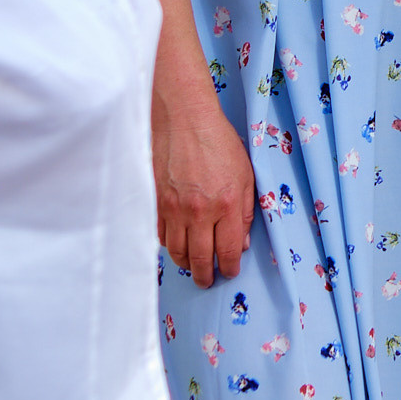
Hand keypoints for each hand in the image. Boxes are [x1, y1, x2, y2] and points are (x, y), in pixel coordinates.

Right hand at [153, 86, 254, 287]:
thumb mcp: (245, 174)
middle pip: (199, 259)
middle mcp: (198, 212)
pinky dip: (169, 245)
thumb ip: (245, 212)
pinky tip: (177, 244)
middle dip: (205, 276)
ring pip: (177, 252)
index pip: (227, 251)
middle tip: (208, 281)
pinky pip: (161, 235)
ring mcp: (173, 209)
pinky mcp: (155, 202)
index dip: (228, 268)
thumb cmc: (218, 142)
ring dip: (186, 264)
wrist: (183, 119)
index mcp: (226, 205)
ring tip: (192, 266)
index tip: (229, 273)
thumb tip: (240, 244)